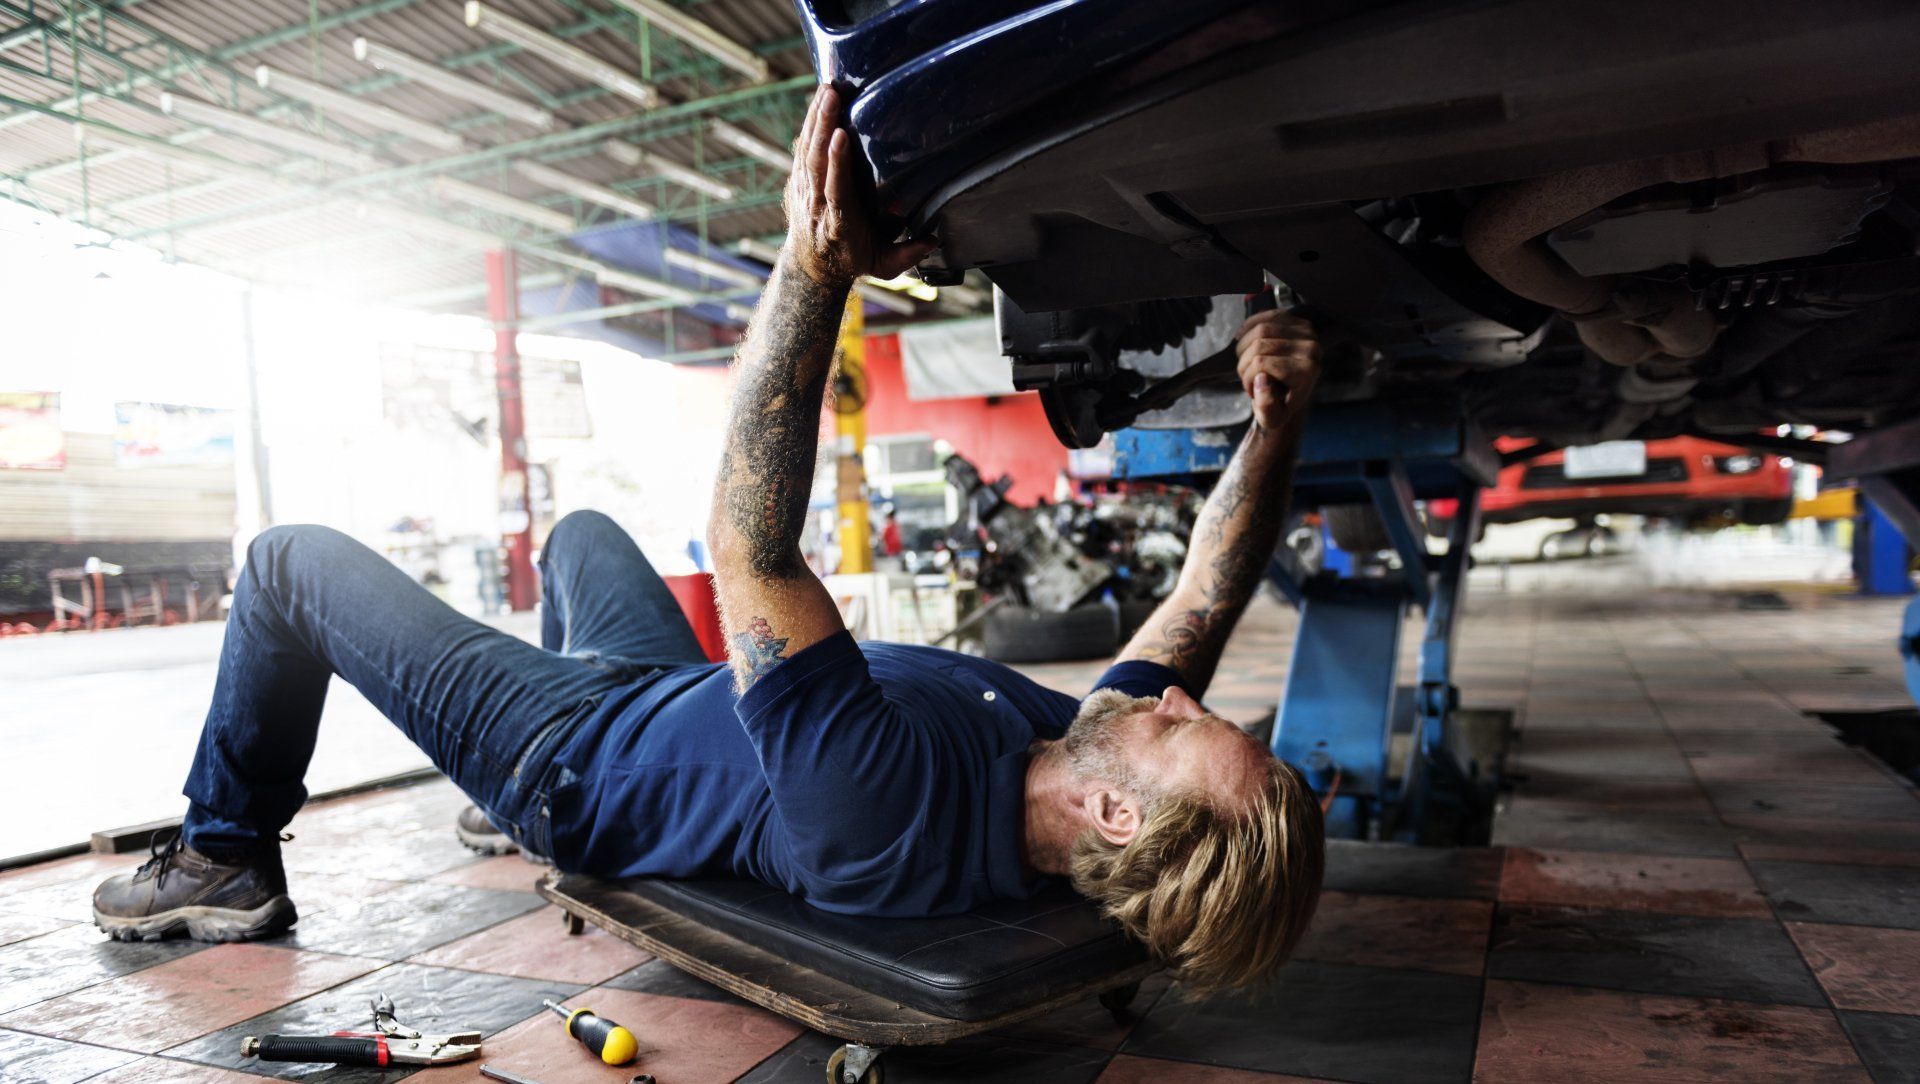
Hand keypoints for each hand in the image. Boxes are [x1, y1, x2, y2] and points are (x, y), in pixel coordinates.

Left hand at [782, 85, 935, 288]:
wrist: (811, 265)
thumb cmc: (851, 260)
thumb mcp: (882, 265)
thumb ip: (908, 254)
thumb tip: (935, 239)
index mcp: (839, 222)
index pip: (835, 188)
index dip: (837, 162)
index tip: (841, 136)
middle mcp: (817, 203)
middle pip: (817, 161)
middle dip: (823, 126)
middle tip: (832, 95)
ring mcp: (805, 190)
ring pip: (807, 150)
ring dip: (816, 118)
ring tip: (826, 88)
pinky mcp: (799, 180)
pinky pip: (802, 148)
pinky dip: (809, 123)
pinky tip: (818, 100)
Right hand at [1234, 309, 1320, 430]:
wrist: (1293, 392)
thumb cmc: (1280, 406)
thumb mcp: (1272, 418)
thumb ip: (1266, 406)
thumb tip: (1261, 379)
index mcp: (1307, 372)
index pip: (1261, 363)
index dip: (1247, 377)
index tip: (1250, 391)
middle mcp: (1311, 348)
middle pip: (1259, 344)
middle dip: (1244, 363)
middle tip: (1247, 378)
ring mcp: (1306, 332)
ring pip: (1258, 329)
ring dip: (1244, 348)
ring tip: (1248, 364)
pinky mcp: (1297, 321)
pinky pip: (1264, 316)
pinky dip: (1248, 329)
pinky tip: (1245, 345)